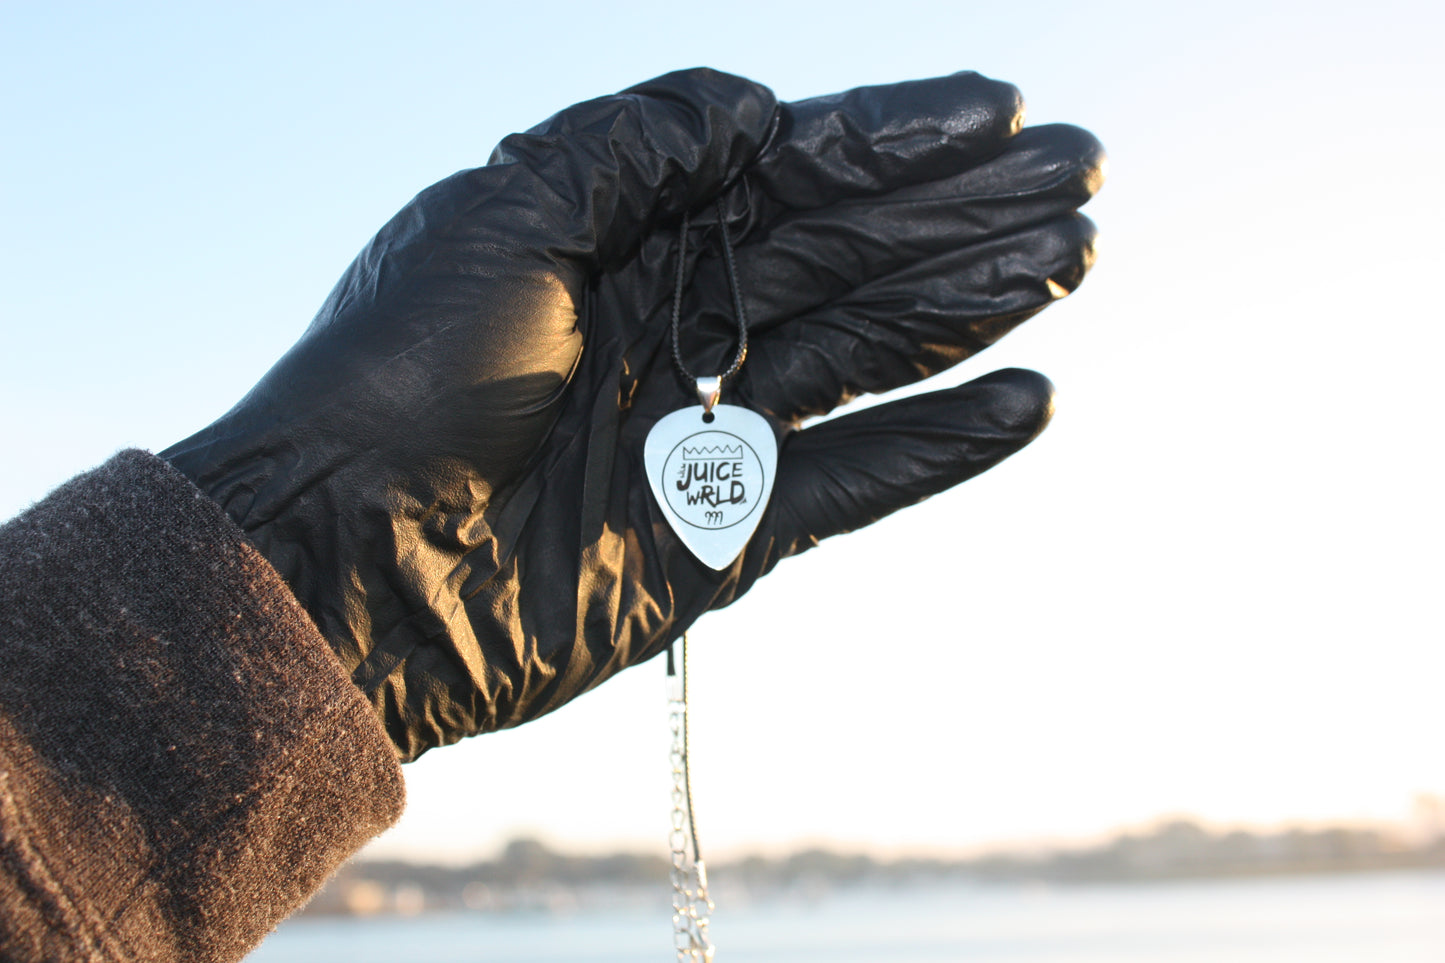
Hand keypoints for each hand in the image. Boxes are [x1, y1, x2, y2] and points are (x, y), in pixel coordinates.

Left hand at [163, 68, 1102, 759]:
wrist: (346, 556)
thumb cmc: (400, 371)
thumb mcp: (502, 211)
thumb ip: (638, 142)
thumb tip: (763, 111)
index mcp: (626, 236)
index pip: (787, 172)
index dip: (890, 137)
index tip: (994, 111)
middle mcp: (678, 324)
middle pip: (848, 255)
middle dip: (960, 214)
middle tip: (1080, 178)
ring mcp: (707, 432)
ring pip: (868, 353)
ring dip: (970, 306)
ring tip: (1070, 258)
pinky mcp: (724, 534)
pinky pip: (855, 482)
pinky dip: (939, 448)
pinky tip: (1027, 402)